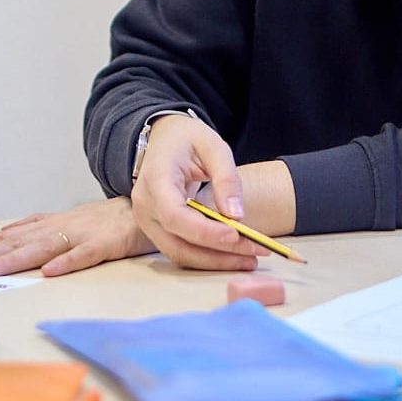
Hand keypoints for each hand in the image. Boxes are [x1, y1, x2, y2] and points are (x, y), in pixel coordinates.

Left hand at [0, 199, 151, 277]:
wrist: (147, 204)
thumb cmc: (103, 221)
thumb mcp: (64, 225)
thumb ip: (36, 232)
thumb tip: (3, 239)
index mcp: (46, 226)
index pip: (3, 238)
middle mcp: (57, 227)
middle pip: (13, 243)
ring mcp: (81, 234)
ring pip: (41, 248)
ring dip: (13, 260)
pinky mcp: (105, 244)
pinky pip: (85, 255)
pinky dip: (67, 262)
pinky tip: (50, 272)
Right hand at [128, 113, 263, 270]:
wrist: (164, 139)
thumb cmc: (187, 139)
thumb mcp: (213, 146)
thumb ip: (226, 178)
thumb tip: (236, 215)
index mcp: (155, 179)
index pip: (175, 215)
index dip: (205, 231)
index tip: (236, 235)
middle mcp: (145, 206)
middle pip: (179, 242)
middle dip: (219, 253)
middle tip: (255, 252)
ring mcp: (148, 221)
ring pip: (180, 253)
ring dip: (215, 261)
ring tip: (249, 258)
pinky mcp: (158, 230)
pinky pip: (181, 250)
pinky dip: (208, 257)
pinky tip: (233, 254)